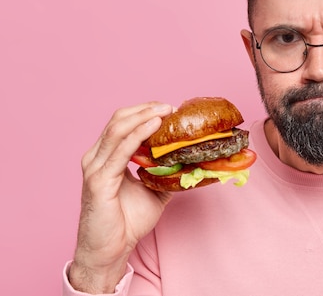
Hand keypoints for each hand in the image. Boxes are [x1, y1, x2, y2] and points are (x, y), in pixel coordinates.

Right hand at [69, 102, 172, 293]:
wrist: (110, 251)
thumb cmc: (126, 223)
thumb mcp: (153, 191)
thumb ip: (165, 173)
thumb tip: (191, 161)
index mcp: (106, 157)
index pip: (123, 123)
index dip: (146, 112)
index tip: (170, 109)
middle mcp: (96, 157)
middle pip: (119, 120)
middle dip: (146, 109)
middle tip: (171, 107)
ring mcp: (95, 167)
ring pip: (118, 129)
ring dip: (144, 116)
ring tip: (166, 111)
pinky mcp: (99, 181)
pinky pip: (120, 150)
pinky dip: (137, 134)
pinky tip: (153, 126)